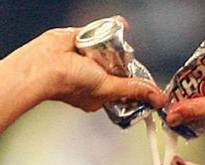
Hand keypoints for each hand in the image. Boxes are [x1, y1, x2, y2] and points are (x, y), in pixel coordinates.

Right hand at [29, 20, 165, 112]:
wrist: (47, 64)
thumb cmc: (70, 83)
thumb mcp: (109, 89)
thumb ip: (134, 90)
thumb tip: (157, 98)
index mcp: (100, 95)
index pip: (125, 89)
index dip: (136, 84)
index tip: (145, 80)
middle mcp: (95, 77)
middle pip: (120, 68)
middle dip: (125, 63)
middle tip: (124, 61)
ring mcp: (89, 58)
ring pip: (111, 49)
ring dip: (117, 46)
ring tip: (115, 46)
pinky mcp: (83, 39)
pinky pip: (100, 31)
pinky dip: (109, 27)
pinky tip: (116, 27)